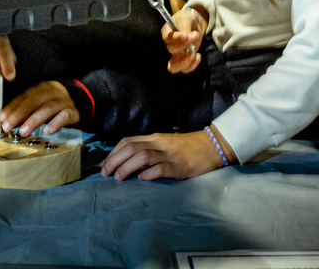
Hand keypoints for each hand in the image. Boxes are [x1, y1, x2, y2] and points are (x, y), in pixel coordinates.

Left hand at [0, 81, 78, 135]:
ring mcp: (63, 101)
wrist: (81, 100)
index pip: (24, 96)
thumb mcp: (40, 103)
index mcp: (41, 88)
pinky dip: (55, 123)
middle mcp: (52, 92)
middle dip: (18, 114)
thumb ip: (26, 110)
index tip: (1, 118)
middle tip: (8, 126)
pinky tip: (47, 131)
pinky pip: (64, 116)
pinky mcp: (73, 111)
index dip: (12, 107)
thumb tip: (7, 120)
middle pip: (33, 101)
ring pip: (47, 109)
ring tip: (23, 131)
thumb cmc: (55, 104)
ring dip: (34, 120)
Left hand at [101, 129, 227, 180]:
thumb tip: (129, 163)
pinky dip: (149, 174)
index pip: (128, 142)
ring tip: (119, 178)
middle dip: (114, 160)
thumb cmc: (188, 148)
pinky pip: (161, 168)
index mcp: (154, 139)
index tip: (105, 166)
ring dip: (127, 167)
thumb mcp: (165, 145)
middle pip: (131, 148)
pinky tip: (142, 179)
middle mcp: (159, 144)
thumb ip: (150, 150)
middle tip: (106, 174)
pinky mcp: (180, 166)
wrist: (212, 146)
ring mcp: (169, 155)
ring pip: (142, 156)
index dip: (113, 153)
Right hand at [164, 8, 204, 73]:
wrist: (194, 24)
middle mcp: (169, 45)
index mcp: (167, 32)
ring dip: (185, 61)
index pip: (166, 38)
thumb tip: (186, 36)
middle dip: (184, 45)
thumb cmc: (188, 19)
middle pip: (171, 50)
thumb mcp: (187, 18)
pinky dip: (192, 65)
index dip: (175, 39)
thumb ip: (185, 26)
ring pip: (173, 67)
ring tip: (194, 52)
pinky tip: (198, 56)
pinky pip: (185, 70)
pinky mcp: (184, 60)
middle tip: (195, 35)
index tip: (185, 35)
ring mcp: (176, 55)